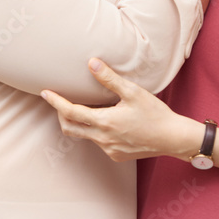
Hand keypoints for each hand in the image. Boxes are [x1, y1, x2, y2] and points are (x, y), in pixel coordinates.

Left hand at [41, 58, 193, 161]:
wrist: (173, 138)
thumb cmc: (155, 113)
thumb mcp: (132, 92)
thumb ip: (109, 78)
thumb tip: (91, 63)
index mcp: (104, 122)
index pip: (70, 112)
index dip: (55, 102)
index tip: (45, 93)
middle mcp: (103, 139)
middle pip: (70, 128)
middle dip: (62, 114)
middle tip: (60, 100)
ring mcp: (109, 149)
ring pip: (85, 136)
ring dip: (80, 122)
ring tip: (87, 106)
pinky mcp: (116, 155)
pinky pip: (98, 142)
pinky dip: (96, 130)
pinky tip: (106, 120)